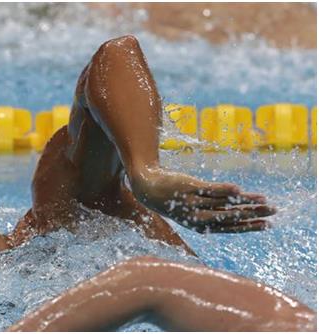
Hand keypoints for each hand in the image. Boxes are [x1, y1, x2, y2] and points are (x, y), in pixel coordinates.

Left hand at [129, 168, 276, 232]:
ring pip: (223, 204)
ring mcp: (193, 203)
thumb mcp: (192, 209)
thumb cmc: (173, 199)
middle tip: (273, 212)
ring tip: (263, 199)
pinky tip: (239, 190)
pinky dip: (224, 190)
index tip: (267, 225)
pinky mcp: (188, 188)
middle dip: (253, 215)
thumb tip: (237, 209)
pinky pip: (209, 190)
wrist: (148, 187)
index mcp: (199, 226)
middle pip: (230, 217)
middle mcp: (197, 217)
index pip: (229, 228)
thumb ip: (212, 210)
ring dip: (245, 202)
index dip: (248, 226)